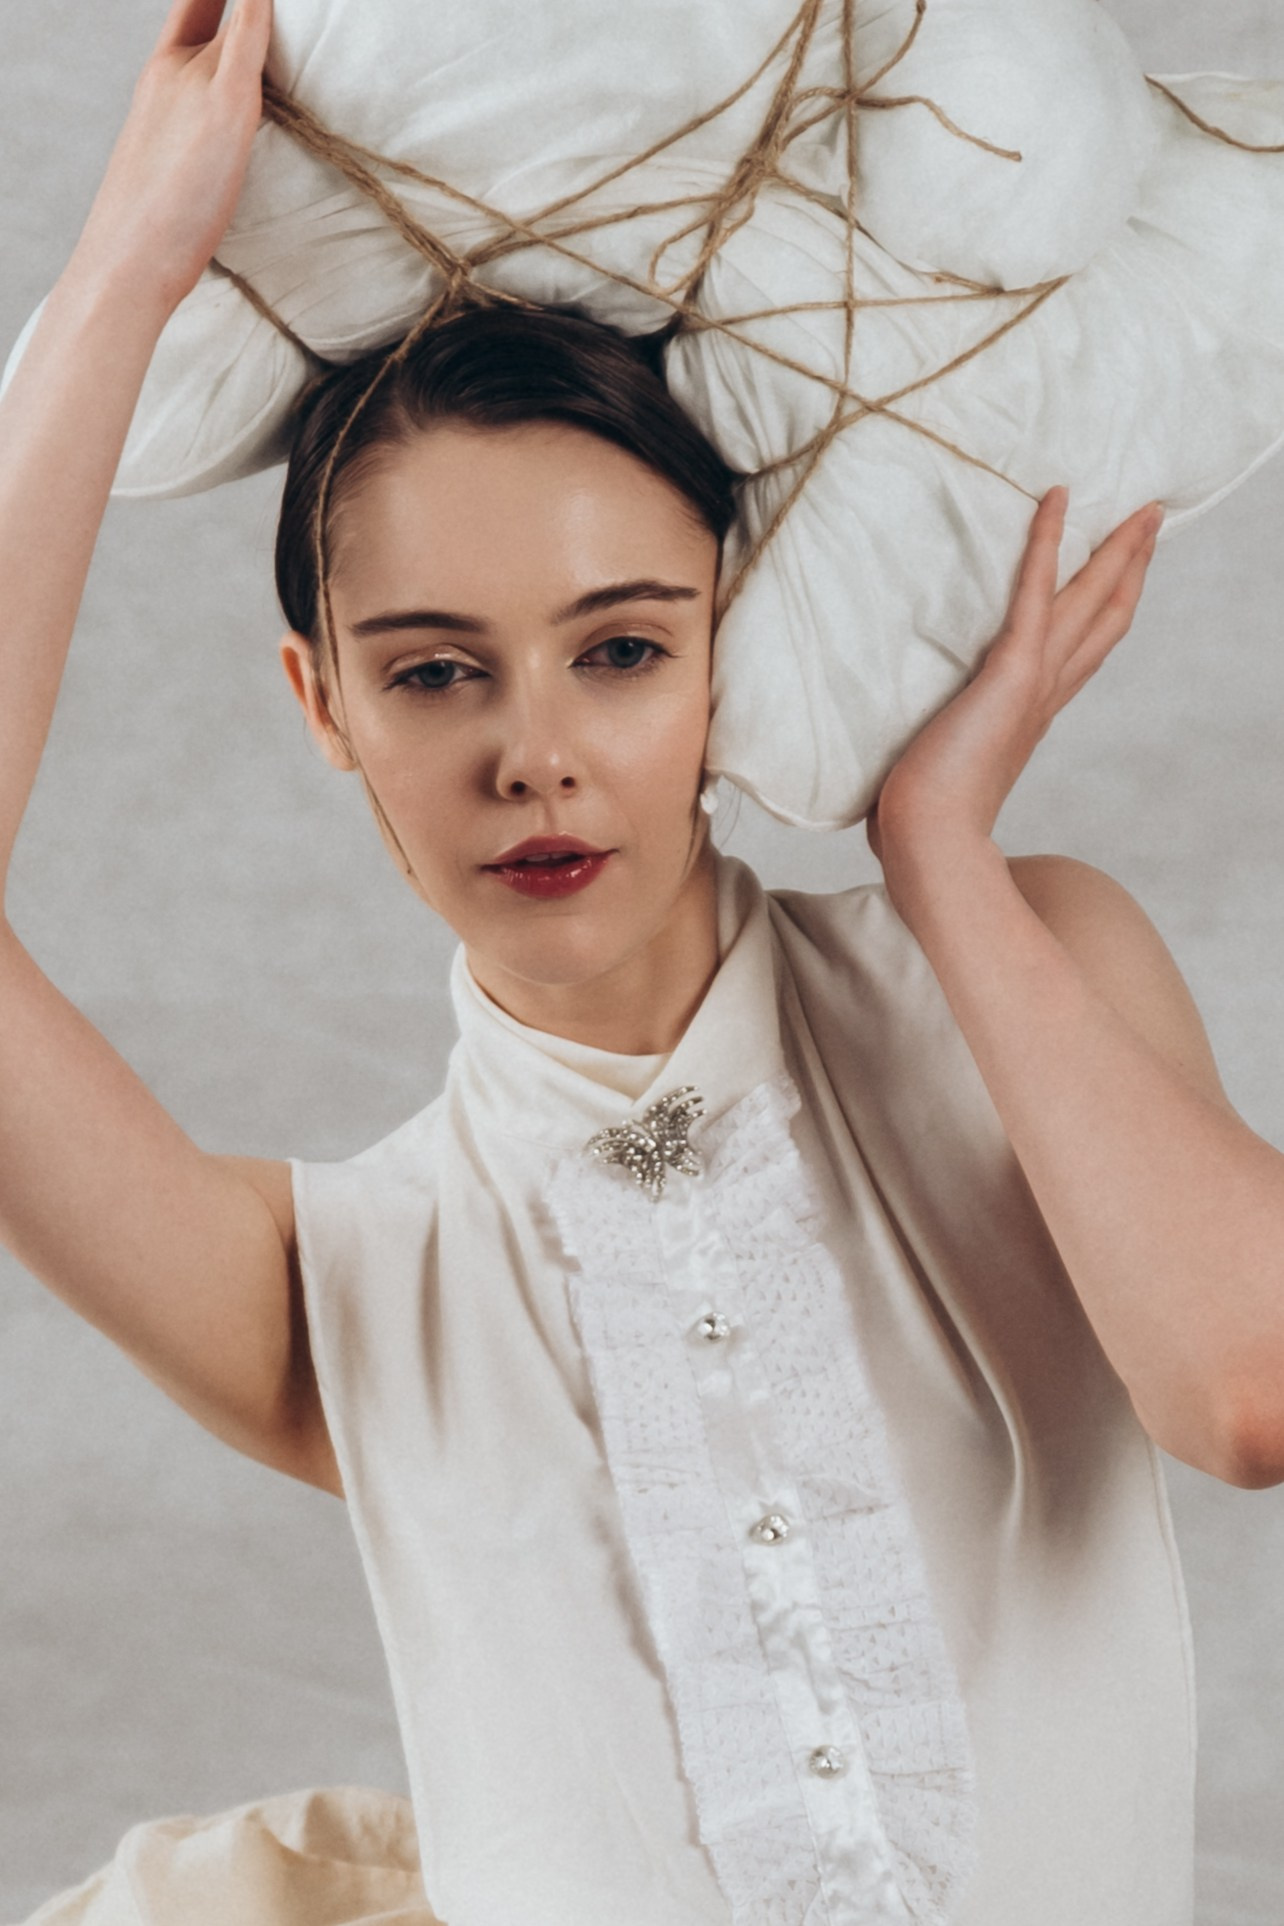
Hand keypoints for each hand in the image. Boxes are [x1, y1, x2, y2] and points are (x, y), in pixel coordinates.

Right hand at [74, 0, 272, 312]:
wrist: (127, 261)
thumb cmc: (152, 233)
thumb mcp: (175, 169)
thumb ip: (202, 142)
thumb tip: (228, 156)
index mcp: (159, 80)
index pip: (193, 12)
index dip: (218, 0)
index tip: (250, 6)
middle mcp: (174, 68)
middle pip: (219, 12)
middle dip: (251, 10)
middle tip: (288, 13)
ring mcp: (195, 83)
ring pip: (241, 18)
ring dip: (262, 8)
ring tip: (308, 12)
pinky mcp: (225, 105)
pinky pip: (250, 30)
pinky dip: (261, 6)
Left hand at [867, 487, 1162, 883]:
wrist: (929, 846)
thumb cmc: (920, 825)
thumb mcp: (932, 779)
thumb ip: (929, 763)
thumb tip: (895, 775)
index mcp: (1028, 721)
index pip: (1079, 656)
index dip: (1102, 615)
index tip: (1117, 584)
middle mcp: (1043, 698)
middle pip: (1104, 621)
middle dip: (1130, 570)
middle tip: (1150, 523)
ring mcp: (1033, 682)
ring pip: (1090, 601)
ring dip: (1118, 550)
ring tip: (1142, 509)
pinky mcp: (1010, 670)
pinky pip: (1035, 590)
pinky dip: (1046, 540)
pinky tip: (1055, 497)